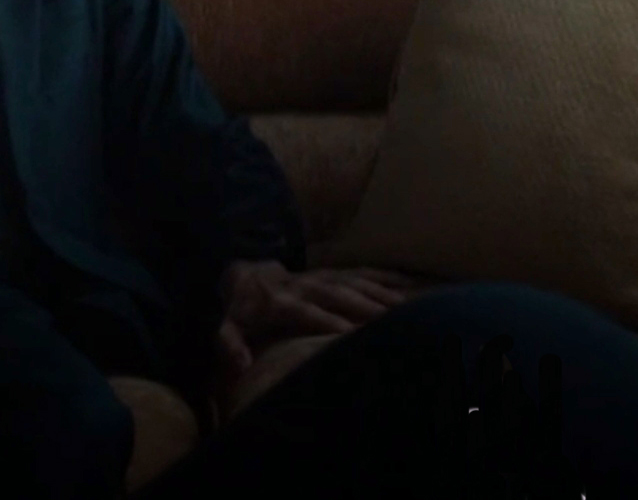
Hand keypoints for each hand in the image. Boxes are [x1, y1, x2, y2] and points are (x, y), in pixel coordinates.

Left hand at [215, 261, 424, 394]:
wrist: (249, 276)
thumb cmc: (243, 312)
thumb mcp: (227, 328)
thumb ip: (230, 346)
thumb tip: (240, 366)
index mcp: (282, 302)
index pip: (309, 312)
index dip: (329, 321)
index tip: (349, 334)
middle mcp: (307, 286)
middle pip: (339, 295)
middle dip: (364, 307)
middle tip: (389, 323)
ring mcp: (324, 276)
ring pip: (356, 282)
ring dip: (381, 294)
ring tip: (404, 309)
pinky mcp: (336, 272)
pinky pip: (365, 272)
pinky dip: (388, 277)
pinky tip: (410, 285)